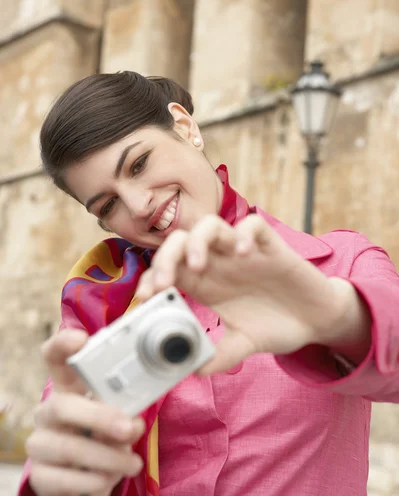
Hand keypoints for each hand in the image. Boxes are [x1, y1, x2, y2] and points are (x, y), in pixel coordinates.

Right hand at [26, 330, 144, 495]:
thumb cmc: (104, 435)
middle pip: (62, 405)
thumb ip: (123, 411)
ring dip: (108, 457)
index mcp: (68, 388)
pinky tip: (110, 479)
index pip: (55, 358)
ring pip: (69, 447)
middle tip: (131, 427)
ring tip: (133, 463)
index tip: (80, 338)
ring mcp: (40, 443)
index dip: (62, 345)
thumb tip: (133, 420)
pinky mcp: (40, 476)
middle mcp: (48, 412)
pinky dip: (95, 481)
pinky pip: (66, 480)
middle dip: (100, 417)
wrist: (85, 478)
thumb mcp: (116, 417)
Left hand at [136, 215, 359, 373]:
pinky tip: (244, 254)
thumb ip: (220, 356)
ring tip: (199, 266)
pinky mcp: (271, 247)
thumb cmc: (277, 325)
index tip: (146, 296)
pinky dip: (245, 234)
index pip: (169, 267)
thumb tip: (194, 371)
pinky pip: (254, 225)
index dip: (152, 276)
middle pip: (181, 240)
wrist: (316, 320)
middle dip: (166, 257)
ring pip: (211, 225)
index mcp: (206, 283)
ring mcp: (243, 252)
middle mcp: (220, 263)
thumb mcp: (244, 344)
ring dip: (198, 241)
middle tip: (164, 283)